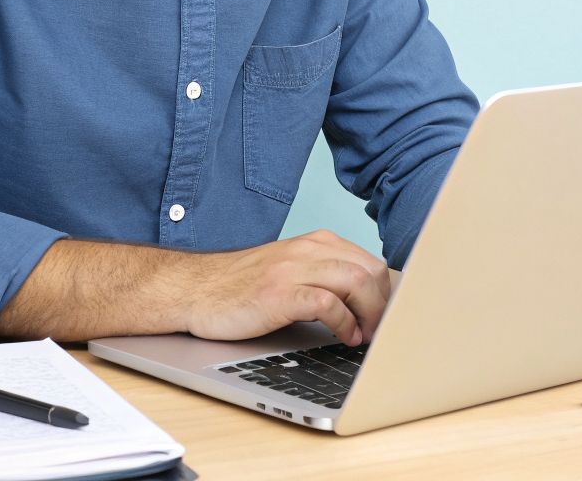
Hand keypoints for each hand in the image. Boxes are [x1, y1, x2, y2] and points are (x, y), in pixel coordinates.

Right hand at [180, 230, 391, 346]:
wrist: (194, 290)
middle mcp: (308, 250)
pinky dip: (345, 323)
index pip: (370, 261)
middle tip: (380, 330)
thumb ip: (323, 276)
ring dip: (371, 314)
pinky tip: (344, 337)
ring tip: (365, 336)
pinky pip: (328, 303)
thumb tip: (366, 302)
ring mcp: (293, 269)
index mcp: (315, 243)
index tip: (387, 316)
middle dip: (383, 304)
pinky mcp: (279, 294)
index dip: (385, 292)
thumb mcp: (289, 270)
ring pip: (356, 282)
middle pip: (370, 270)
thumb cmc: (241, 287)